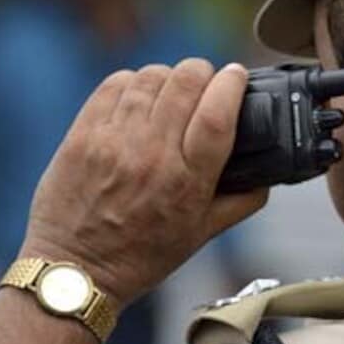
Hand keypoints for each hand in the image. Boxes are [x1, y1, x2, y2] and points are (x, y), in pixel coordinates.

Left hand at [19, 59, 267, 308]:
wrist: (74, 270)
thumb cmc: (140, 256)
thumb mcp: (201, 235)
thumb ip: (241, 202)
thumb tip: (268, 175)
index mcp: (187, 182)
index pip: (218, 113)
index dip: (232, 83)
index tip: (237, 76)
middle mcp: (152, 156)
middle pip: (186, 82)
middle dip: (203, 72)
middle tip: (205, 83)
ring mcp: (113, 142)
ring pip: (151, 77)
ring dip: (169, 77)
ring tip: (171, 91)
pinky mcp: (83, 134)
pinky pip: (115, 84)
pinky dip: (133, 82)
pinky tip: (139, 97)